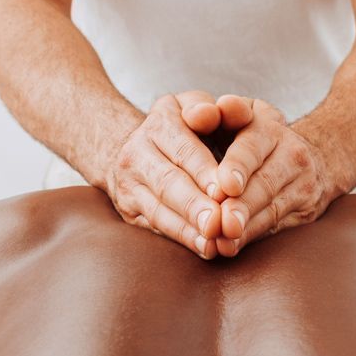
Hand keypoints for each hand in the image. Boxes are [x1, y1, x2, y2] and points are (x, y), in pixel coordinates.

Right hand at [103, 91, 228, 258]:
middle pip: (168, 183)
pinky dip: (181, 240)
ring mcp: (129, 185)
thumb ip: (208, 108)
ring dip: (188, 230)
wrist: (130, 146)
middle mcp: (137, 152)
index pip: (184, 149)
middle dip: (195, 205)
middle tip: (219, 224)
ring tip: (214, 244)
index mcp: (159, 123)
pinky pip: (155, 228)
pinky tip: (204, 249)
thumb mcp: (192, 105)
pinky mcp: (129, 211)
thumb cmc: (180, 126)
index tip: (226, 190)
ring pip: (159, 210)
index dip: (205, 171)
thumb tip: (214, 111)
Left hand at [211, 97, 340, 256]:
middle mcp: (291, 155)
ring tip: (222, 243)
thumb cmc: (257, 134)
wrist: (316, 154)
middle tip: (220, 224)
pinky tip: (231, 247)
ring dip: (245, 228)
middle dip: (241, 206)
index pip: (252, 147)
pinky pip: (277, 228)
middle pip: (264, 184)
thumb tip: (201, 113)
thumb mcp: (243, 114)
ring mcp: (303, 185)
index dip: (238, 167)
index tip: (224, 186)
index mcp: (269, 129)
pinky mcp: (306, 212)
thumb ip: (219, 114)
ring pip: (271, 210)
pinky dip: (252, 238)